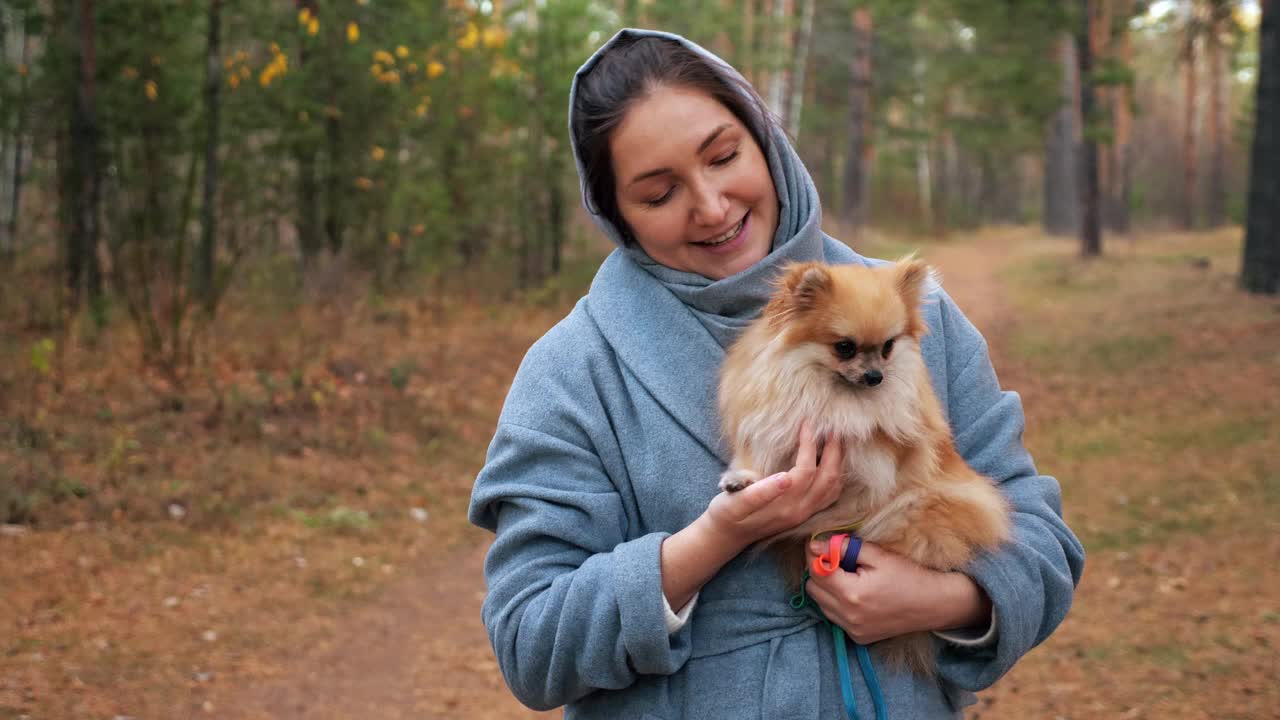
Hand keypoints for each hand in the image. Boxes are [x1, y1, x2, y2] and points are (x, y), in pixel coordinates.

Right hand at [704, 421, 843, 550]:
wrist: (727, 536)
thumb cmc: (726, 514)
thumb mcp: (735, 502)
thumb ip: (760, 492)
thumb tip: (784, 478)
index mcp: (784, 506)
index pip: (806, 470)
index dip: (809, 445)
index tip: (806, 424)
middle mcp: (800, 511)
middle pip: (828, 478)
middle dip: (833, 451)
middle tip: (832, 428)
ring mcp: (805, 513)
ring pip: (834, 487)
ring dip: (838, 462)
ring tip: (835, 440)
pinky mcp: (805, 513)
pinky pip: (830, 494)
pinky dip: (836, 475)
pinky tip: (832, 461)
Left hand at [803, 540, 990, 643]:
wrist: (934, 605)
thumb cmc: (908, 575)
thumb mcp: (878, 556)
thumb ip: (845, 548)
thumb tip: (815, 544)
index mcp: (851, 593)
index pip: (815, 570)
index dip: (814, 553)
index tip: (818, 542)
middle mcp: (848, 616)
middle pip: (813, 588)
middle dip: (818, 570)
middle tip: (834, 558)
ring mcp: (853, 630)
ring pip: (820, 604)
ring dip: (826, 588)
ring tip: (846, 575)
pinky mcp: (858, 637)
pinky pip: (834, 618)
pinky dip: (837, 604)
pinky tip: (855, 593)